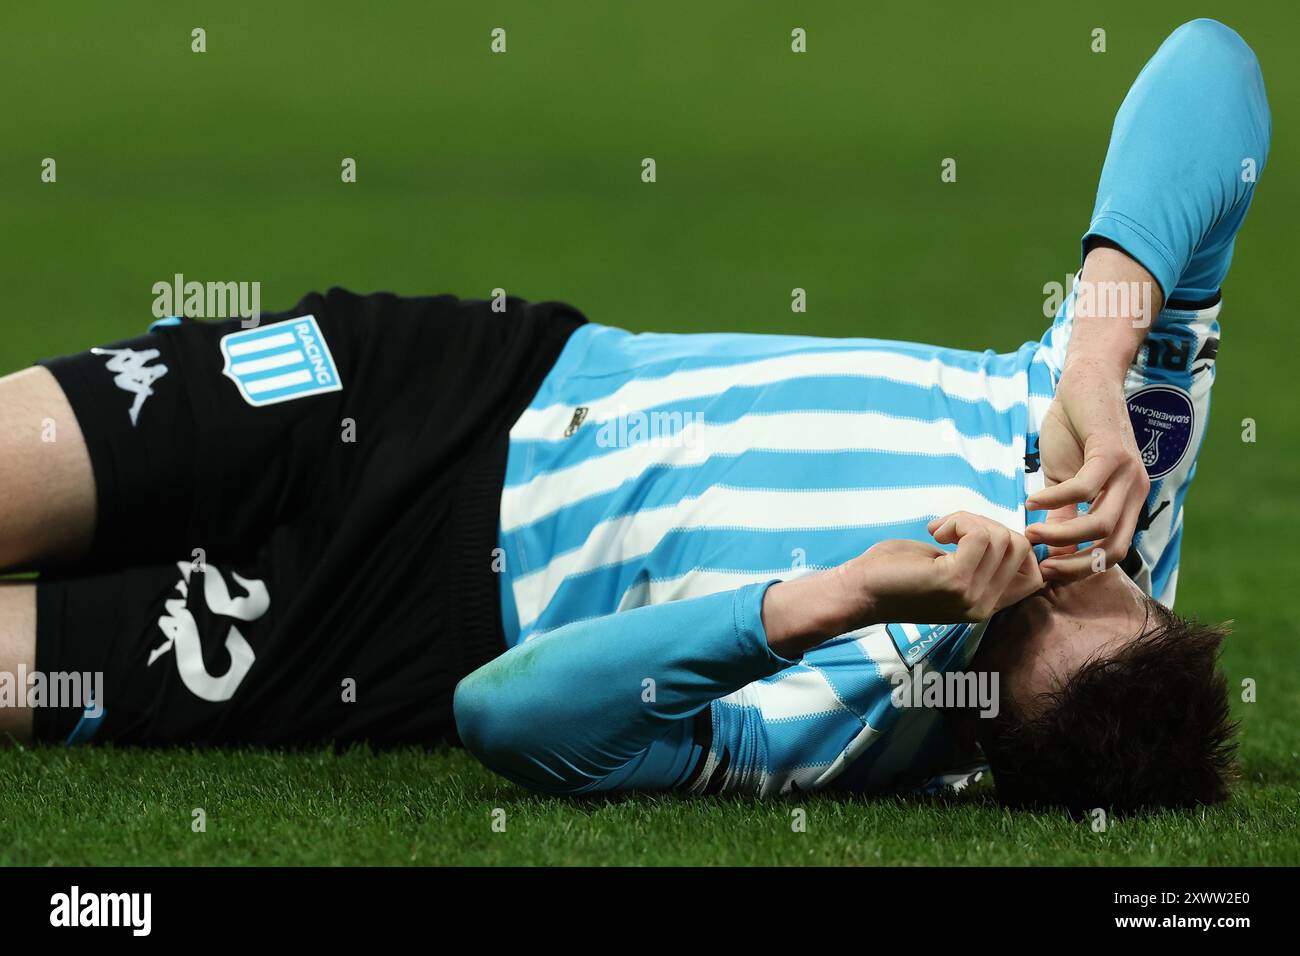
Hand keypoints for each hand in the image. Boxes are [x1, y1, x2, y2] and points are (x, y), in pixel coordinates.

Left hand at [854, 512, 1043, 623]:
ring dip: (969, 521)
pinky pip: (979, 535)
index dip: (1016, 545)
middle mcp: (985, 605)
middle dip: (986, 524)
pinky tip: (936, 532)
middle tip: (952, 529)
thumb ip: (979, 559)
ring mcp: (972, 596)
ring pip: (1001, 537)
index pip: (1034, 575)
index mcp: (986, 604)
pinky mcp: (955, 582)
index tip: (979, 535)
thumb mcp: (948, 568)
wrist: (858, 591)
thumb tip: (1004, 534)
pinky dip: (959, 522)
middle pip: (1018, 547)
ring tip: (941, 531)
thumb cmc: (895, 574)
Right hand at [1024, 365, 1149, 580]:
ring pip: (1099, 524)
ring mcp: (1128, 474)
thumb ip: (1063, 515)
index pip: (1111, 553)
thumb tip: (1050, 550)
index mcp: (1127, 503)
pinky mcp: (1111, 453)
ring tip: (1029, 533)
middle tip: (1039, 566)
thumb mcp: (1064, 481)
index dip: (1079, 570)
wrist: (1084, 384)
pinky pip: (1083, 489)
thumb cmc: (1073, 431)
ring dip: (1060, 535)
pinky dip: (1054, 500)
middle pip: (1112, 548)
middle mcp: (1135, 492)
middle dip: (1073, 564)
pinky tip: (1031, 500)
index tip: (1045, 574)